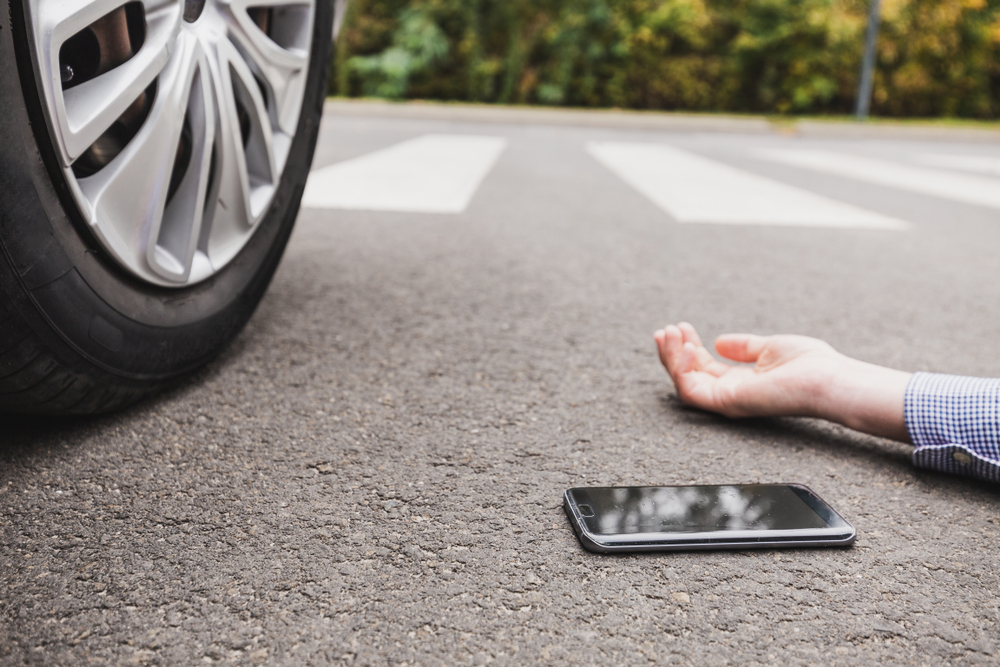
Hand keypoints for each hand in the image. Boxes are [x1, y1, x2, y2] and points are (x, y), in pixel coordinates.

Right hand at [654, 322, 911, 441]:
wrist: (829, 378)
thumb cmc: (810, 364)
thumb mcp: (769, 347)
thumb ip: (744, 347)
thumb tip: (719, 341)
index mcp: (741, 382)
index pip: (704, 367)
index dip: (688, 347)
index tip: (682, 327)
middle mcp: (731, 393)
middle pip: (689, 375)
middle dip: (672, 352)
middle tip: (665, 330)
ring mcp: (728, 400)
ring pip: (684, 384)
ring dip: (671, 358)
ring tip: (667, 333)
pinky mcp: (728, 402)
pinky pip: (692, 390)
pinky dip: (682, 369)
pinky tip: (686, 346)